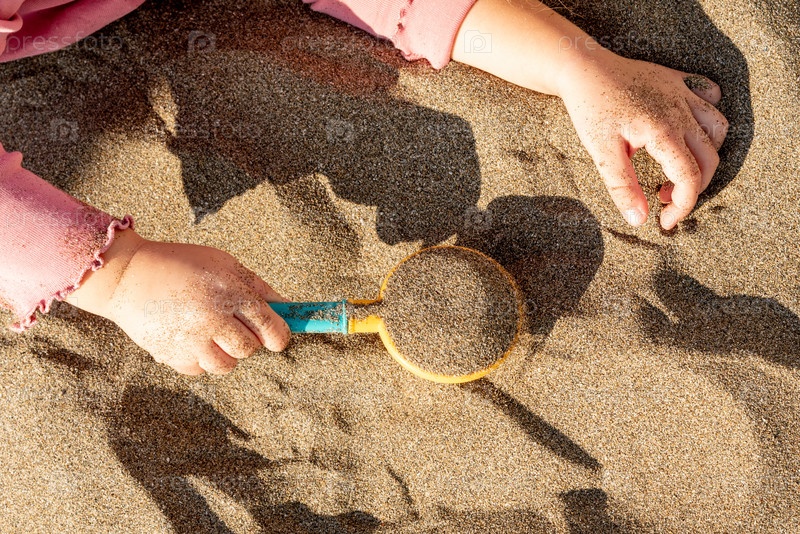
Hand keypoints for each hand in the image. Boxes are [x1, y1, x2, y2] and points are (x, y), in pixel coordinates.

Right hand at [72, 230, 289, 374]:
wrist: (128, 276)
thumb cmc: (182, 264)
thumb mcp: (224, 263)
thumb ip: (258, 287)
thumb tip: (289, 307)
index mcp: (230, 292)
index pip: (271, 328)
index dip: (279, 337)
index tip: (277, 338)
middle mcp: (213, 318)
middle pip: (250, 349)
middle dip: (248, 340)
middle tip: (232, 325)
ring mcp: (191, 340)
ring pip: (227, 365)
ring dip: (225, 353)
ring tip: (210, 332)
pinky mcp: (171, 355)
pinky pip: (200, 370)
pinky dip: (200, 358)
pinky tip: (189, 337)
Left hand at [452, 0, 728, 229]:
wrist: (583, 69)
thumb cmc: (590, 110)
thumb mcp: (601, 153)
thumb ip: (623, 187)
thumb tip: (639, 219)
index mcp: (663, 131)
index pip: (689, 177)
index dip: (683, 207)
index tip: (665, 222)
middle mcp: (681, 111)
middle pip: (709, 158)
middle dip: (693, 187)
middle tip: (664, 198)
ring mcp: (683, 93)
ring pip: (718, 128)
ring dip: (706, 154)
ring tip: (678, 167)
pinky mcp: (679, 80)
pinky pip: (710, 96)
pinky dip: (707, 116)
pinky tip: (687, 130)